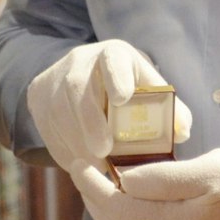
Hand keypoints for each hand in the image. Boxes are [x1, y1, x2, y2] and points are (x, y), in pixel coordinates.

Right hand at [25, 40, 191, 171]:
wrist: (82, 77)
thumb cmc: (127, 88)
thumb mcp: (147, 89)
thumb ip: (169, 110)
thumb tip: (182, 131)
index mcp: (113, 55)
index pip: (112, 60)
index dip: (116, 77)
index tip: (123, 99)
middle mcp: (79, 61)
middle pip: (78, 88)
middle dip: (90, 121)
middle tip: (104, 150)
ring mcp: (54, 77)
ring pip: (58, 111)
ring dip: (76, 142)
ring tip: (96, 165)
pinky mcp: (37, 96)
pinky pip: (46, 127)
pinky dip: (64, 149)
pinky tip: (80, 164)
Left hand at [68, 149, 219, 219]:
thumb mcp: (206, 168)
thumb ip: (164, 176)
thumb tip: (124, 177)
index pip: (122, 210)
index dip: (96, 188)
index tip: (81, 162)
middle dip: (93, 199)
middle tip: (79, 168)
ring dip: (104, 208)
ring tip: (93, 179)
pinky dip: (122, 213)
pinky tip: (119, 191)